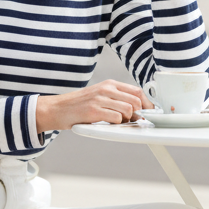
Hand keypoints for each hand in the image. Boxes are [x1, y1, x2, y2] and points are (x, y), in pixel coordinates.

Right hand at [36, 81, 153, 133]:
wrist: (58, 109)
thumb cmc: (80, 104)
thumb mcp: (100, 95)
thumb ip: (117, 99)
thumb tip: (138, 111)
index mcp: (110, 84)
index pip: (137, 91)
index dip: (147, 103)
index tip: (149, 112)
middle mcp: (106, 89)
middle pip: (136, 101)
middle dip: (139, 113)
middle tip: (133, 120)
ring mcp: (100, 99)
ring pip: (128, 110)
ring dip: (127, 120)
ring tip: (117, 122)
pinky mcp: (94, 111)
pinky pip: (116, 118)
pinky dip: (116, 124)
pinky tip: (107, 124)